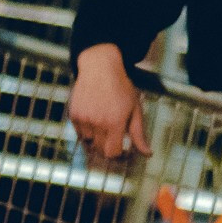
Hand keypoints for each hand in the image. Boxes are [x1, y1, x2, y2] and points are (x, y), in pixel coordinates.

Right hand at [69, 44, 150, 162]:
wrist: (99, 67)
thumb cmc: (121, 87)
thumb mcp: (135, 109)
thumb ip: (139, 134)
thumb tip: (147, 154)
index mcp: (115, 123)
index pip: (113, 153)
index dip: (119, 154)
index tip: (123, 150)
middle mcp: (97, 123)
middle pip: (100, 150)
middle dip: (108, 148)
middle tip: (114, 140)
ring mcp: (84, 118)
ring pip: (88, 143)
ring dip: (96, 140)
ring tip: (104, 128)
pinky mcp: (74, 114)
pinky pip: (79, 133)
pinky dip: (86, 132)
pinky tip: (94, 121)